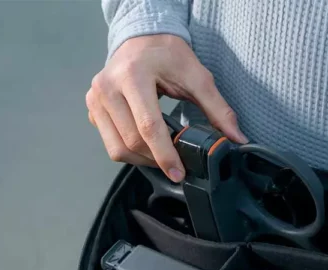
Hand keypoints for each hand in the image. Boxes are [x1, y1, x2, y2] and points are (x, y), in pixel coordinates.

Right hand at [86, 34, 247, 180]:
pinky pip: (110, 143)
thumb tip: (235, 138)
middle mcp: (107, 87)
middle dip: (156, 159)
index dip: (165, 155)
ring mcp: (96, 99)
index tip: (178, 173)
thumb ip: (218, 109)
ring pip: (117, 149)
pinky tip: (145, 144)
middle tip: (175, 163)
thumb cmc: (167, 55)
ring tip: (160, 155)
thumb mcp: (197, 76)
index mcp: (133, 75)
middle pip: (132, 142)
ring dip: (142, 160)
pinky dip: (129, 151)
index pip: (148, 127)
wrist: (142, 38)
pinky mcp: (92, 109)